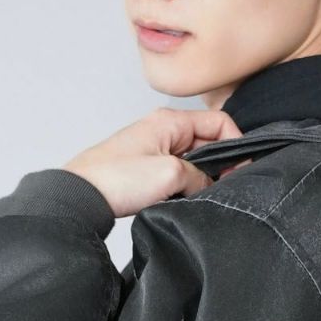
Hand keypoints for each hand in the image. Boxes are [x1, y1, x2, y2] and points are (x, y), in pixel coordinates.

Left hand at [63, 107, 252, 218]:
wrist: (81, 197)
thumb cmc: (115, 179)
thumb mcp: (171, 174)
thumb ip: (201, 177)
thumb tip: (209, 185)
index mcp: (170, 120)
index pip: (220, 122)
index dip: (236, 145)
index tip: (239, 170)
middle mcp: (164, 130)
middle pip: (210, 142)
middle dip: (221, 164)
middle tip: (222, 187)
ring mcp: (155, 150)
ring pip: (195, 161)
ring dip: (202, 178)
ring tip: (197, 194)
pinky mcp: (147, 170)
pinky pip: (179, 174)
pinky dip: (186, 186)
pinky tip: (182, 199)